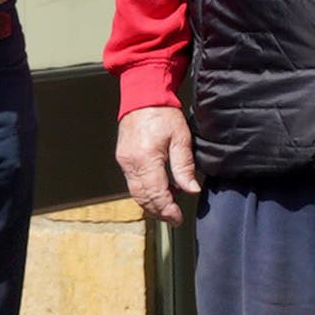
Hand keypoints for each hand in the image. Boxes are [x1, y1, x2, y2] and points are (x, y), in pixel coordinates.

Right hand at [115, 105, 201, 227]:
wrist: (143, 96)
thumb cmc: (163, 113)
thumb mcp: (181, 138)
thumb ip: (184, 166)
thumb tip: (191, 189)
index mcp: (146, 159)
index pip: (156, 194)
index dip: (168, 210)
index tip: (178, 218)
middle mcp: (131, 163)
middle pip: (143, 198)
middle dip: (159, 211)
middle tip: (174, 218)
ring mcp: (124, 161)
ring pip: (136, 193)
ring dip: (152, 203)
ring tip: (169, 206)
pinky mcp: (123, 159)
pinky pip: (132, 183)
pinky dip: (145, 192)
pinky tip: (159, 190)